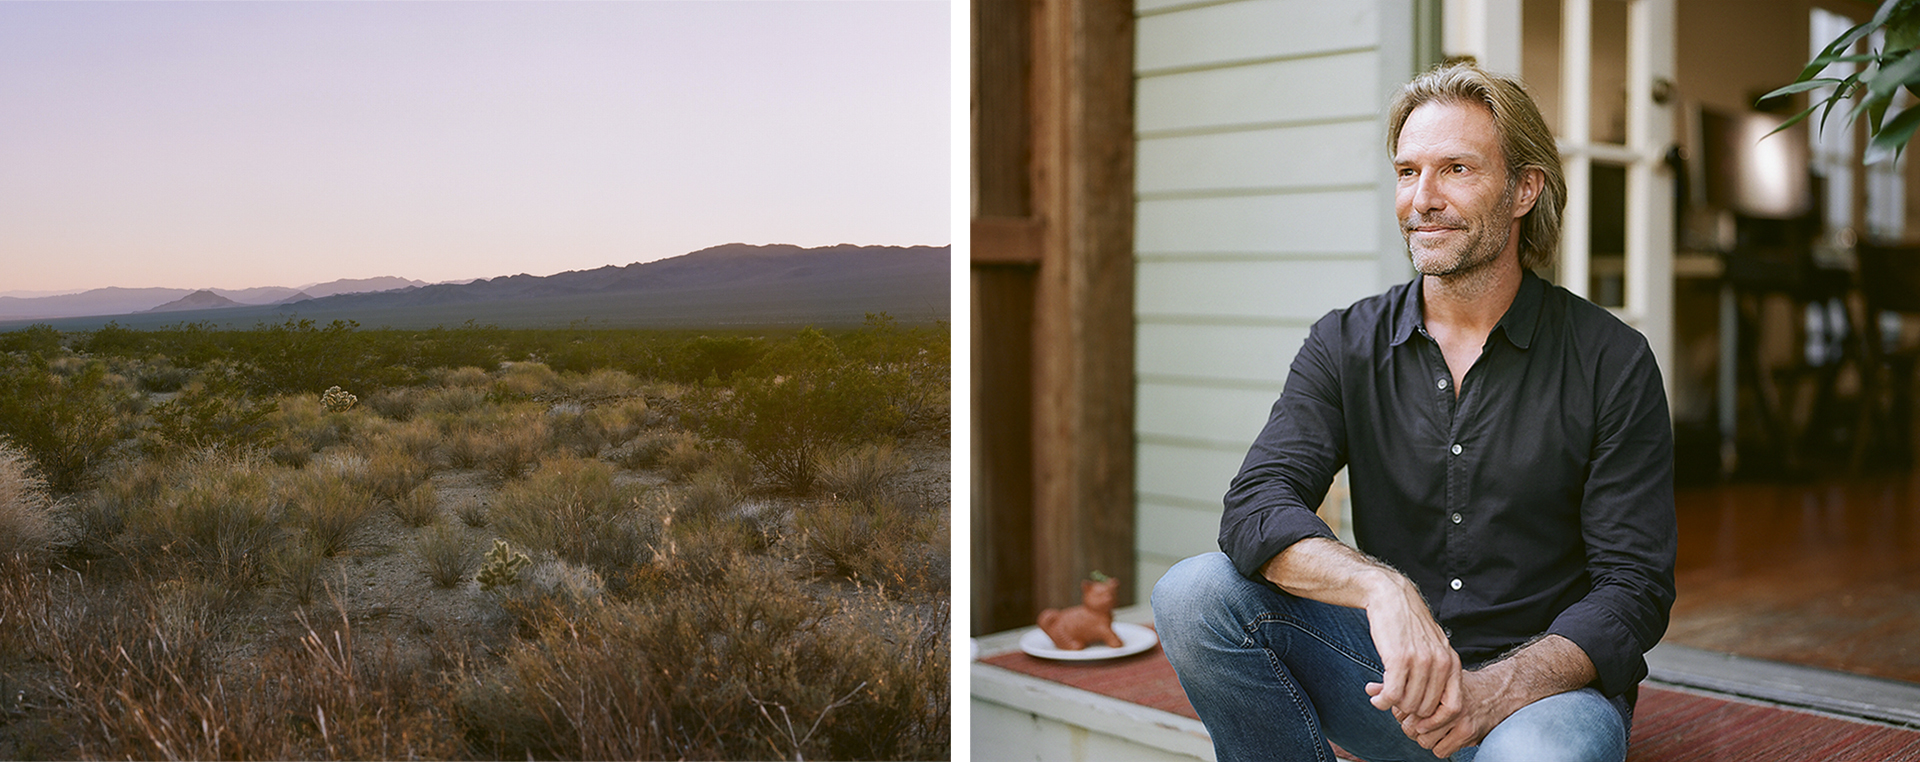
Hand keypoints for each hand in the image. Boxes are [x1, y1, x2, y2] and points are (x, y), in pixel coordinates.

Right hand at [1358, 573, 1459, 722]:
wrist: (1390, 596)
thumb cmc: (1408, 623)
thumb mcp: (1433, 645)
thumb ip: (1438, 671)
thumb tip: (1431, 704)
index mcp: (1452, 662)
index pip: (1454, 707)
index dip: (1437, 722)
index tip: (1420, 723)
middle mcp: (1440, 663)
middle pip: (1427, 709)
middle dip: (1408, 712)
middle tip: (1394, 705)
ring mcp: (1421, 661)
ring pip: (1408, 704)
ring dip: (1392, 706)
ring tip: (1382, 697)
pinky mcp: (1398, 659)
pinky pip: (1392, 695)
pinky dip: (1381, 701)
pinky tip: (1375, 696)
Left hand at [1394, 668, 1513, 757]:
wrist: (1495, 693)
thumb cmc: (1458, 686)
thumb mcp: (1432, 678)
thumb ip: (1401, 682)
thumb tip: (1371, 689)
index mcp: (1434, 684)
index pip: (1403, 706)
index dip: (1401, 711)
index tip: (1407, 709)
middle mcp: (1445, 700)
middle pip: (1410, 727)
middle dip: (1409, 726)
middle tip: (1417, 721)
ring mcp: (1458, 718)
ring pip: (1423, 741)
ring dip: (1424, 738)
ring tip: (1430, 728)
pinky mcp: (1468, 733)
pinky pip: (1440, 751)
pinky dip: (1438, 746)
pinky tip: (1443, 735)